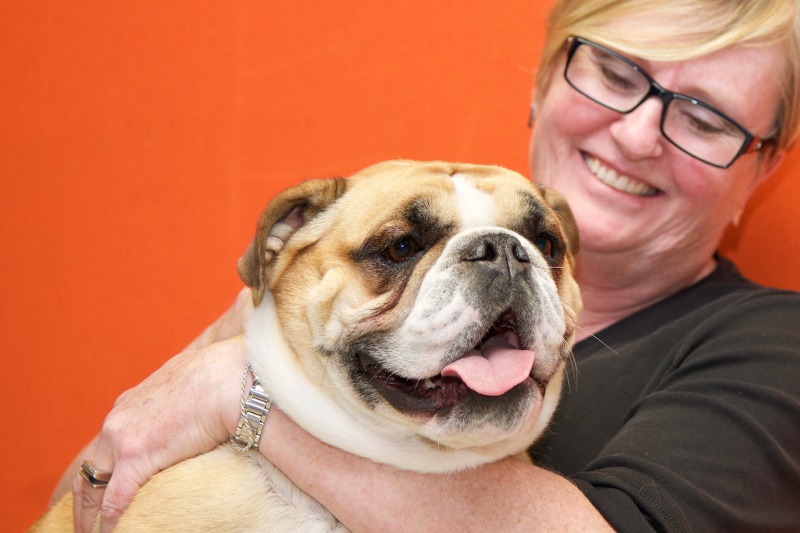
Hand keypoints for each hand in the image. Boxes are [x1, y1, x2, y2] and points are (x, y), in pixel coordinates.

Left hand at [69, 289, 251, 532]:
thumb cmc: (221, 378)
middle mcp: (117, 421)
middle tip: (86, 522)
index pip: (105, 445)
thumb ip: (180, 398)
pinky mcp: (136, 457)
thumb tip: (200, 406)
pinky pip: (115, 500)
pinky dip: (110, 521)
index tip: (103, 488)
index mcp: (129, 404)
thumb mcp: (188, 382)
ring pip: (91, 486)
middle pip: (90, 467)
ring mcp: (122, 439)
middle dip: (85, 498)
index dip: (102, 470)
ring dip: (89, 514)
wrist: (229, 379)